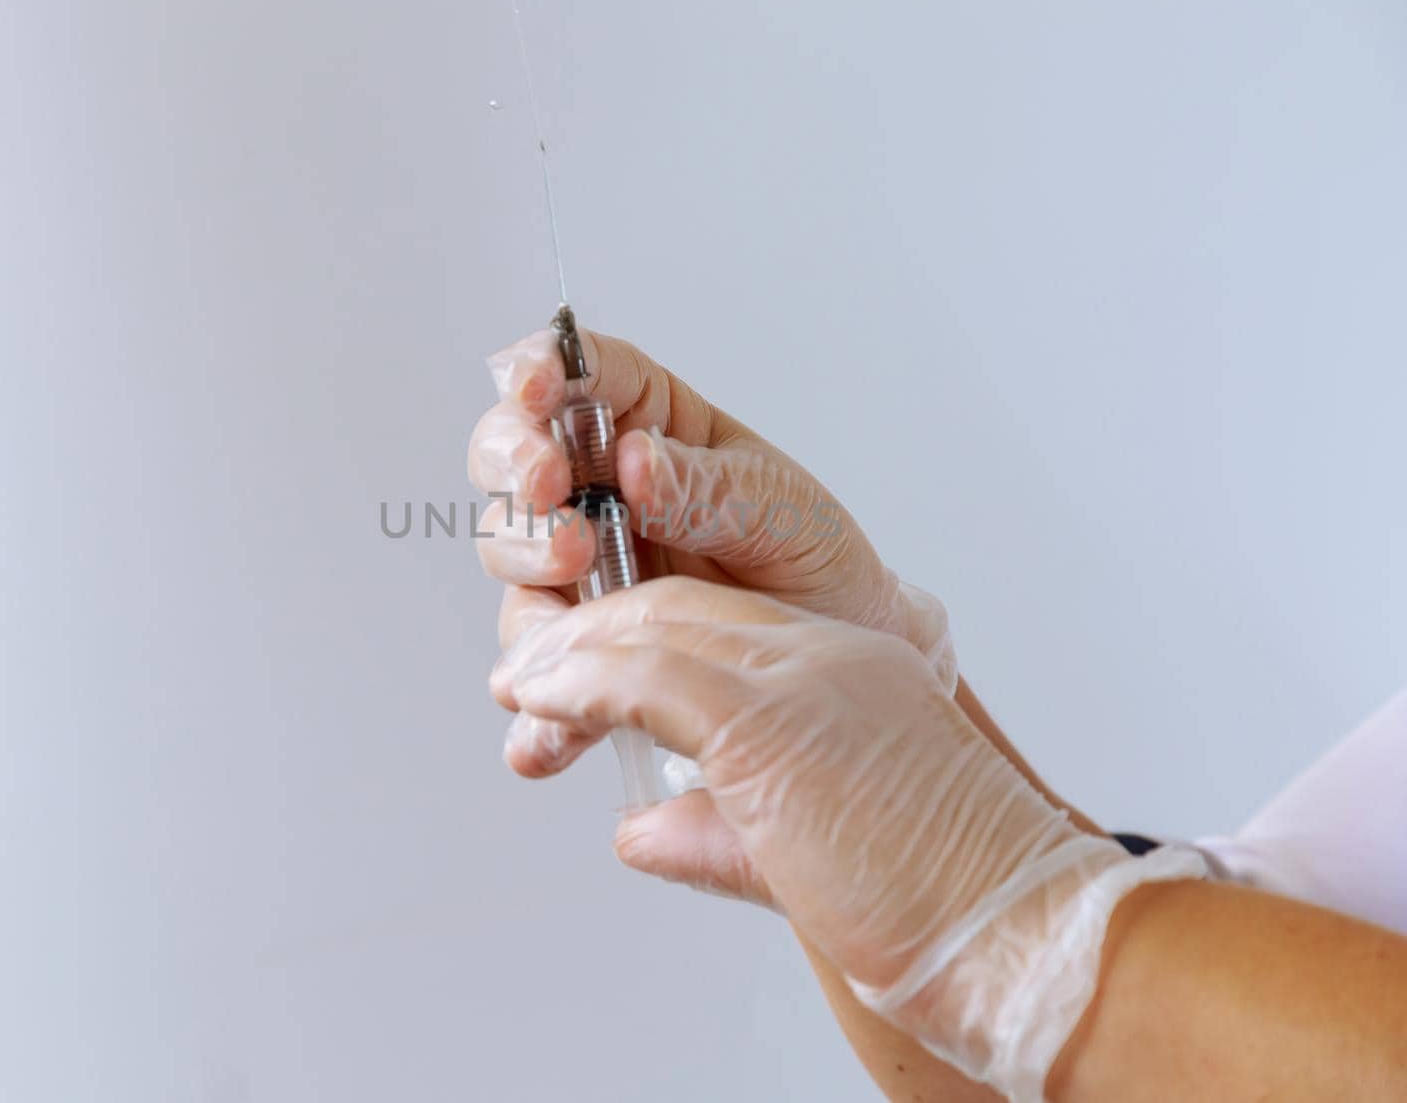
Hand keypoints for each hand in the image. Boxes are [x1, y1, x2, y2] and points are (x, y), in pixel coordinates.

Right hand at [469, 325, 955, 779]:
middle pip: (512, 452)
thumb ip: (707, 485)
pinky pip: (535, 659)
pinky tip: (545, 723)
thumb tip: (636, 460)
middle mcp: (593, 485)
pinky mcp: (575, 639)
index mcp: (644, 419)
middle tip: (551, 492)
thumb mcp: (779, 508)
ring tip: (577, 575)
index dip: (536, 369)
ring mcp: (576, 561)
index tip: (534, 391)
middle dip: (516, 466)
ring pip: (509, 546)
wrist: (839, 652)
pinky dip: (533, 689)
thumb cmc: (810, 557)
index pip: (573, 371)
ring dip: (526, 559)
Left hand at [491, 576, 1206, 1099]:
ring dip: (568, 653)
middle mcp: (821, 652)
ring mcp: (799, 673)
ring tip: (519, 683)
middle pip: (673, 607)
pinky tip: (540, 697)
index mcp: (841, 667)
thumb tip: (635, 832)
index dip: (631, 637)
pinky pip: (648, 674)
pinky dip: (580, 681)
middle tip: (529, 668)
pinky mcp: (771, 717)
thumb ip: (716, 830)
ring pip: (651, 626)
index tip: (577, 666)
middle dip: (586, 634)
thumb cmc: (934, 900)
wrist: (1013, 925)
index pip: (713, 621)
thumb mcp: (805, 854)